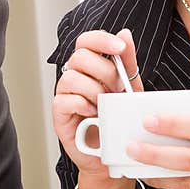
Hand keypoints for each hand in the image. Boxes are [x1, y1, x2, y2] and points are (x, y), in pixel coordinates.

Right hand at [53, 28, 141, 180]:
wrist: (113, 153)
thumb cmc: (118, 121)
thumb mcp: (130, 88)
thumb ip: (127, 62)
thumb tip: (125, 34)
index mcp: (90, 67)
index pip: (87, 41)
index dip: (101, 40)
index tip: (120, 48)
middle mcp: (75, 77)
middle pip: (80, 56)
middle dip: (104, 71)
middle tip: (117, 88)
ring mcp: (65, 94)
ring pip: (71, 77)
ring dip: (94, 90)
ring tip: (105, 104)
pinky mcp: (59, 113)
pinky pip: (65, 99)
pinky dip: (83, 104)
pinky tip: (95, 113)